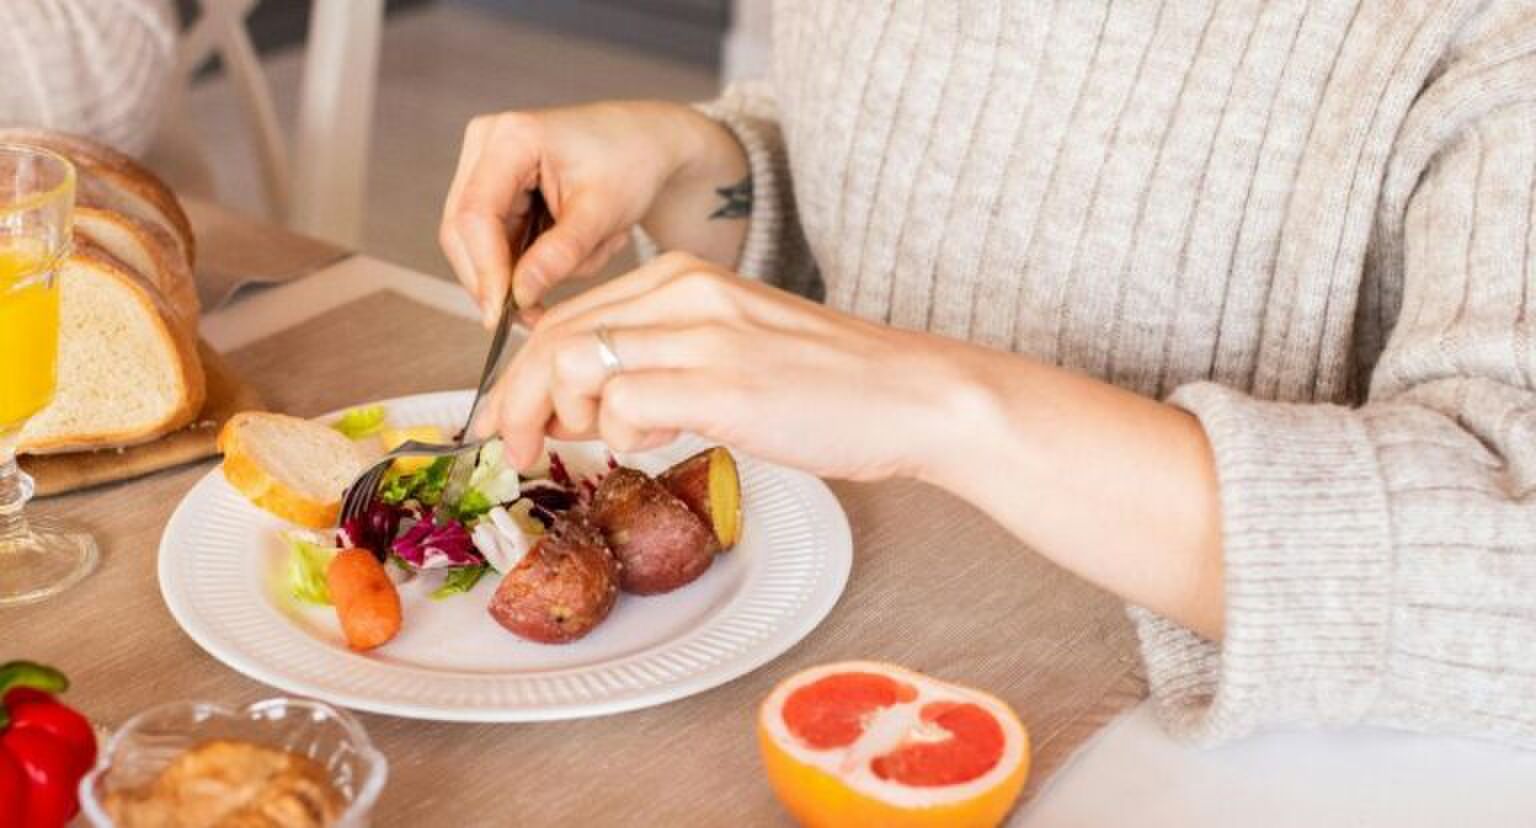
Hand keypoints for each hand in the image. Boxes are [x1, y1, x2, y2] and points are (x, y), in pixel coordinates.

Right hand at [440, 101, 746, 325]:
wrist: (643, 143)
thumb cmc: (630, 164)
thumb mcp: (601, 214)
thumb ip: (559, 255)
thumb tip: (518, 297)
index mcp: (511, 137)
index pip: (475, 214)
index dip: (484, 270)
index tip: (500, 314)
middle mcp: (486, 143)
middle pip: (462, 229)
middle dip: (494, 278)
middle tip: (531, 317)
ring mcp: (485, 164)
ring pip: (476, 241)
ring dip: (519, 269)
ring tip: (585, 256)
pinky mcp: (494, 186)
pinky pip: (494, 239)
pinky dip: (527, 259)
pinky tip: (573, 250)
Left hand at [475, 253, 1225, 636]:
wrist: (914, 395)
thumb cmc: (831, 384)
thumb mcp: (736, 347)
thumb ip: (666, 359)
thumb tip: (597, 403)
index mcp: (684, 277)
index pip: (566, 316)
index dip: (518, 374)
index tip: (507, 420)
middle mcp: (686, 291)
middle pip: (552, 337)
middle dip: (513, 401)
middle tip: (512, 449)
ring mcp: (705, 335)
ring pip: (574, 364)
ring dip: (557, 418)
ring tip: (583, 450)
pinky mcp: (726, 384)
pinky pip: (624, 406)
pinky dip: (616, 436)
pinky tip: (652, 448)